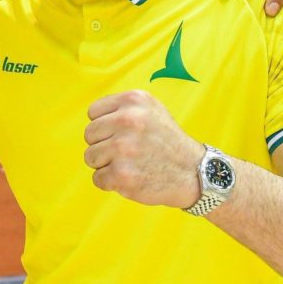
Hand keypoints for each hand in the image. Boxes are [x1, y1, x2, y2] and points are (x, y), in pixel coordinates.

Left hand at [84, 90, 203, 208]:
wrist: (193, 172)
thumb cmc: (166, 140)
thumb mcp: (150, 109)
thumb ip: (121, 107)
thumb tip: (92, 116)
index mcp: (133, 100)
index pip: (93, 112)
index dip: (105, 125)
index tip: (123, 133)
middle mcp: (128, 121)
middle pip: (89, 135)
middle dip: (103, 145)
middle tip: (128, 151)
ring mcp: (123, 148)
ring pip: (90, 157)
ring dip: (105, 164)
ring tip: (130, 163)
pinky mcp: (122, 175)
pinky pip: (97, 178)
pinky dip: (111, 182)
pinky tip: (132, 177)